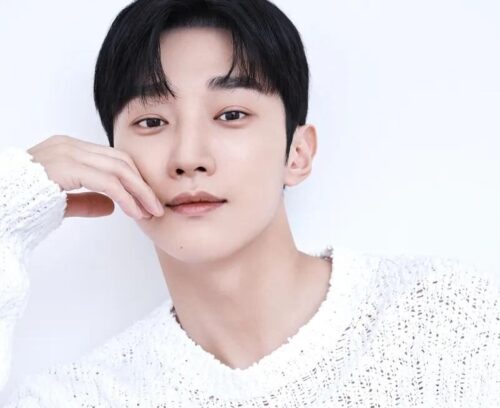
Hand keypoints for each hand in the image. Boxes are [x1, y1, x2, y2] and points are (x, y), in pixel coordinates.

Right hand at [26, 135, 163, 219]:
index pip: (112, 159)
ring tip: (150, 212)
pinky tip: (134, 212)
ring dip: (139, 192)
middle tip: (156, 207)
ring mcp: (67, 153)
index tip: (146, 201)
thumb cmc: (21, 207)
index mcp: (68, 150)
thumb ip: (85, 200)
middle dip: (142, 185)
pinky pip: (108, 181)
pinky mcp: (66, 166)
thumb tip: (111, 206)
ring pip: (119, 168)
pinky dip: (126, 197)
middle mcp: (69, 146)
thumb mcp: (61, 203)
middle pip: (120, 160)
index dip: (134, 180)